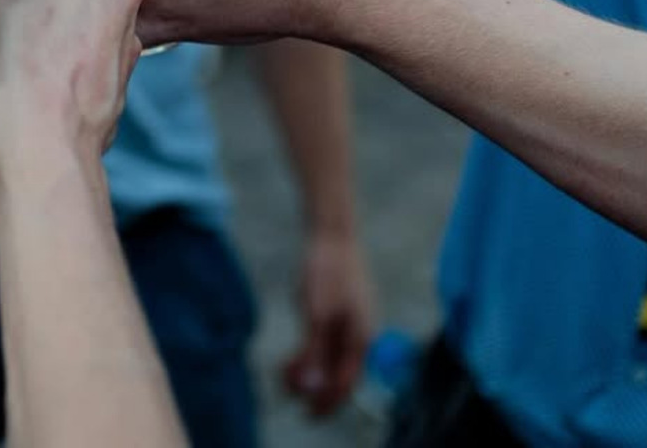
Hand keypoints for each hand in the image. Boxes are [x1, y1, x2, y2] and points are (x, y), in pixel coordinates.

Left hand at [283, 229, 374, 415]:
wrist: (332, 233)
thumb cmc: (327, 270)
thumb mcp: (317, 313)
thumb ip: (315, 352)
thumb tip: (312, 388)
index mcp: (361, 338)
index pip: (346, 383)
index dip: (327, 403)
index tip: (307, 414)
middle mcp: (360, 335)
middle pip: (339, 374)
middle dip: (314, 388)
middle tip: (287, 390)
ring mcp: (350, 324)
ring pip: (331, 360)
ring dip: (310, 371)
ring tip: (284, 372)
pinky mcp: (339, 313)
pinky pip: (327, 344)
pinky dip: (310, 354)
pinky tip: (293, 355)